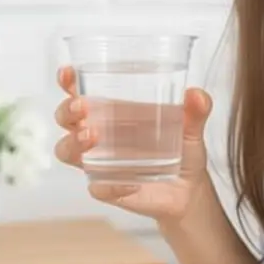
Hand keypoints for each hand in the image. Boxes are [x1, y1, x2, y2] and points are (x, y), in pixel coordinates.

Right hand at [53, 66, 214, 224]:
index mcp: (113, 112)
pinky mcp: (108, 188)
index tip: (67, 73)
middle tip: (82, 107)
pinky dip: (109, 185)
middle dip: (67, 110)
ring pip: (67, 151)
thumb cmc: (182, 151)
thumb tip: (197, 95)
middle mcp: (99, 135)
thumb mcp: (192, 128)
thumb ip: (196, 110)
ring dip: (73, 143)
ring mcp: (100, 162)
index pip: (81, 92)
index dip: (69, 82)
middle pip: (66, 119)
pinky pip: (98, 187)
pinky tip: (130, 183)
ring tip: (92, 137)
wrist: (189, 191)